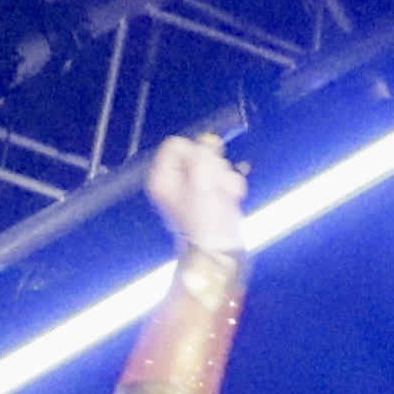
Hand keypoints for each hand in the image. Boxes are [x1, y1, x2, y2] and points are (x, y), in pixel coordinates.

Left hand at [142, 130, 246, 255]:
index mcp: (163, 178)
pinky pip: (224, 178)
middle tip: (214, 187)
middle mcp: (175, 182)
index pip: (176, 144)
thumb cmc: (206, 223)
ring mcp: (194, 189)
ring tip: (223, 198)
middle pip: (199, 153)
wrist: (220, 253)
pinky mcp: (211, 196)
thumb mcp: (202, 182)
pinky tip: (230, 202)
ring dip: (225, 179)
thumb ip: (203, 155)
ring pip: (215, 165)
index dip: (195, 152)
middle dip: (214, 167)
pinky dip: (230, 188)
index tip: (203, 169)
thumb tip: (207, 140)